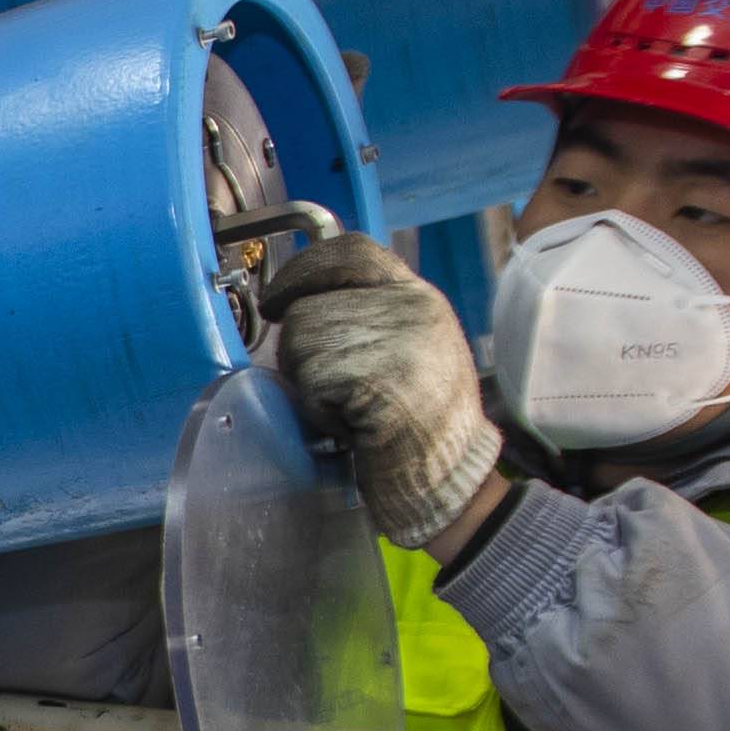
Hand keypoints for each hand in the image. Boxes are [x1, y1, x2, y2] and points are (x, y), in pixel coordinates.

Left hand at [271, 231, 504, 551]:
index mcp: (418, 297)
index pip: (349, 251)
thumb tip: (298, 303)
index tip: (277, 302)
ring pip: (301, 341)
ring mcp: (401, 338)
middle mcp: (413, 306)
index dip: (302, 272)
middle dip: (302, 354)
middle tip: (336, 393)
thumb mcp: (408, 349)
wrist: (452, 479)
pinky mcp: (382, 374)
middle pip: (308, 307)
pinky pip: (311, 379)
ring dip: (309, 385)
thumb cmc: (420, 426)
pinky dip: (318, 411)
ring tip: (350, 410)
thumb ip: (368, 317)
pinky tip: (352, 427)